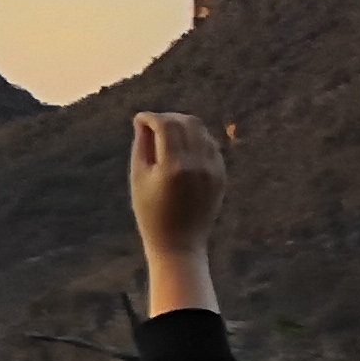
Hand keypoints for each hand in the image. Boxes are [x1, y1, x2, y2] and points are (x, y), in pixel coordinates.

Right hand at [130, 110, 221, 314]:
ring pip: (201, 132)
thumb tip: (145, 123)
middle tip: (153, 125)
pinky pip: (210, 146)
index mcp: (173, 166)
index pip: (166, 125)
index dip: (150, 117)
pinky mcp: (221, 176)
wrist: (180, 243)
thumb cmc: (150, 212)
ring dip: (183, 127)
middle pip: (186, 123)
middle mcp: (197, 165)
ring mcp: (213, 170)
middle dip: (168, 118)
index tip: (139, 120)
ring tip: (166, 135)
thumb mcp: (138, 178)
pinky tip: (182, 148)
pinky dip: (196, 140)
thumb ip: (142, 146)